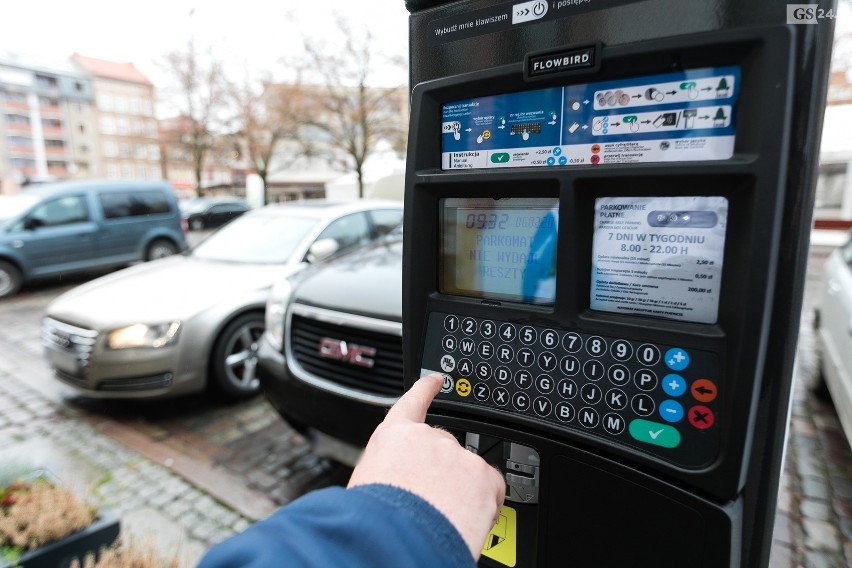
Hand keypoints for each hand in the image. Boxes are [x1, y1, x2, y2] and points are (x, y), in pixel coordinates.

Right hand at [348, 373, 505, 559]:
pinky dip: (482, 507)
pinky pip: (490, 492)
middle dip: (441, 475)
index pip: (412, 403)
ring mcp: (457, 456)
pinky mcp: (482, 476)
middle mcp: (427, 439)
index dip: (425, 389)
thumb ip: (388, 472)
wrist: (394, 537)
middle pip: (443, 452)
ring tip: (441, 520)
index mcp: (393, 438)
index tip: (436, 379)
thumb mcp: (366, 484)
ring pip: (466, 475)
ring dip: (459, 495)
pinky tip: (464, 521)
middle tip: (429, 504)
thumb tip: (396, 484)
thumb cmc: (374, 518)